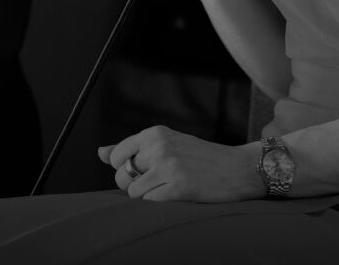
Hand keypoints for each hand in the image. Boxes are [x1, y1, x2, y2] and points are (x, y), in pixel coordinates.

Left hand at [97, 125, 264, 202]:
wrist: (239, 168)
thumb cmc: (201, 157)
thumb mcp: (168, 143)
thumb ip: (133, 148)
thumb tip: (100, 152)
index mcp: (155, 133)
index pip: (117, 156)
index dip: (123, 169)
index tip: (140, 172)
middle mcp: (159, 147)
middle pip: (122, 176)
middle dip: (133, 185)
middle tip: (155, 184)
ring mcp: (169, 167)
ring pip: (134, 193)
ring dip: (146, 197)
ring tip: (166, 190)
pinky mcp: (179, 188)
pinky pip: (151, 204)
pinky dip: (158, 205)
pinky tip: (174, 197)